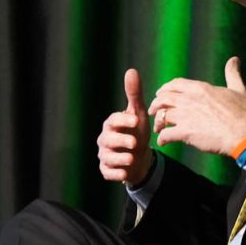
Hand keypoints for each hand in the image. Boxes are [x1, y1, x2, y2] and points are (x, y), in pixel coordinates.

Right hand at [98, 68, 154, 184]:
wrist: (141, 157)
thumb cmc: (137, 132)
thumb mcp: (139, 114)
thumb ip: (134, 94)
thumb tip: (131, 70)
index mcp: (112, 124)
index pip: (113, 120)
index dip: (123, 120)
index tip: (136, 120)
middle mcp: (105, 139)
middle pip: (108, 139)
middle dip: (120, 140)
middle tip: (134, 142)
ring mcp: (105, 155)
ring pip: (107, 157)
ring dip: (119, 158)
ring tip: (131, 158)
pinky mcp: (107, 170)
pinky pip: (108, 172)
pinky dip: (116, 174)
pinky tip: (125, 173)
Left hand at [148, 56, 245, 155]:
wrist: (244, 134)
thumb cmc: (242, 113)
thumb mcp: (238, 89)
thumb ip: (232, 73)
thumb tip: (234, 59)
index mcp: (200, 88)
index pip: (175, 84)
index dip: (165, 89)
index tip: (161, 94)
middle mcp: (189, 99)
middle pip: (164, 98)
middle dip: (156, 104)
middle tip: (153, 110)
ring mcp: (186, 116)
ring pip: (162, 115)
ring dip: (157, 122)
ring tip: (158, 128)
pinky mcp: (185, 132)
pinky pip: (166, 134)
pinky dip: (162, 139)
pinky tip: (163, 142)